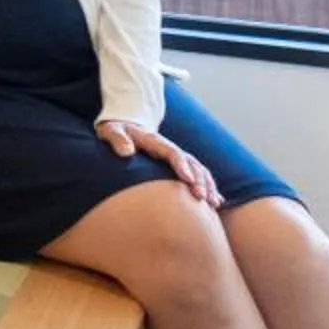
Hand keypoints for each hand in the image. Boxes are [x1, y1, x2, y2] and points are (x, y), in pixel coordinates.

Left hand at [99, 119, 220, 206]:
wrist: (124, 125)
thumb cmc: (115, 130)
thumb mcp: (111, 130)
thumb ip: (117, 139)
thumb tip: (126, 152)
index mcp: (155, 141)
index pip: (172, 153)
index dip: (181, 166)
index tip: (187, 180)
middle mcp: (170, 149)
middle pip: (191, 163)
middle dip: (199, 180)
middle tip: (202, 198)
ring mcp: (176, 157)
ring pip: (199, 170)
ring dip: (208, 185)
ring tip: (214, 203)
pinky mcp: (178, 165)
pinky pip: (198, 176)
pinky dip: (209, 188)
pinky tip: (217, 202)